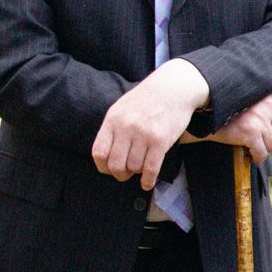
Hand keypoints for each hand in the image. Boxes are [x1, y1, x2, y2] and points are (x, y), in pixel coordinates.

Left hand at [92, 59, 210, 189]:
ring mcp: (143, 134)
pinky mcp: (160, 141)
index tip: (108, 169)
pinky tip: (147, 183)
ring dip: (137, 173)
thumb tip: (106, 157)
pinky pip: (151, 169)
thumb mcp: (121, 109)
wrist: (173, 88)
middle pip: (115, 165)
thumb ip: (112, 130)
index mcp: (113, 120)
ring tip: (141, 168)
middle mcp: (126, 127)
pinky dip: (148, 181)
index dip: (102, 167)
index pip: (99, 153)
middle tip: (126, 173)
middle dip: (120, 174)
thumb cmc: (146, 100)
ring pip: (134, 168)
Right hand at [205, 93, 271, 163]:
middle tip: (261, 136)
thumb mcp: (266, 106)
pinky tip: (248, 149)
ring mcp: (261, 118)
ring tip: (251, 139)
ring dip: (263, 148)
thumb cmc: (240, 111)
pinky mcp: (250, 131)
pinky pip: (262, 153)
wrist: (210, 113)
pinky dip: (255, 156)